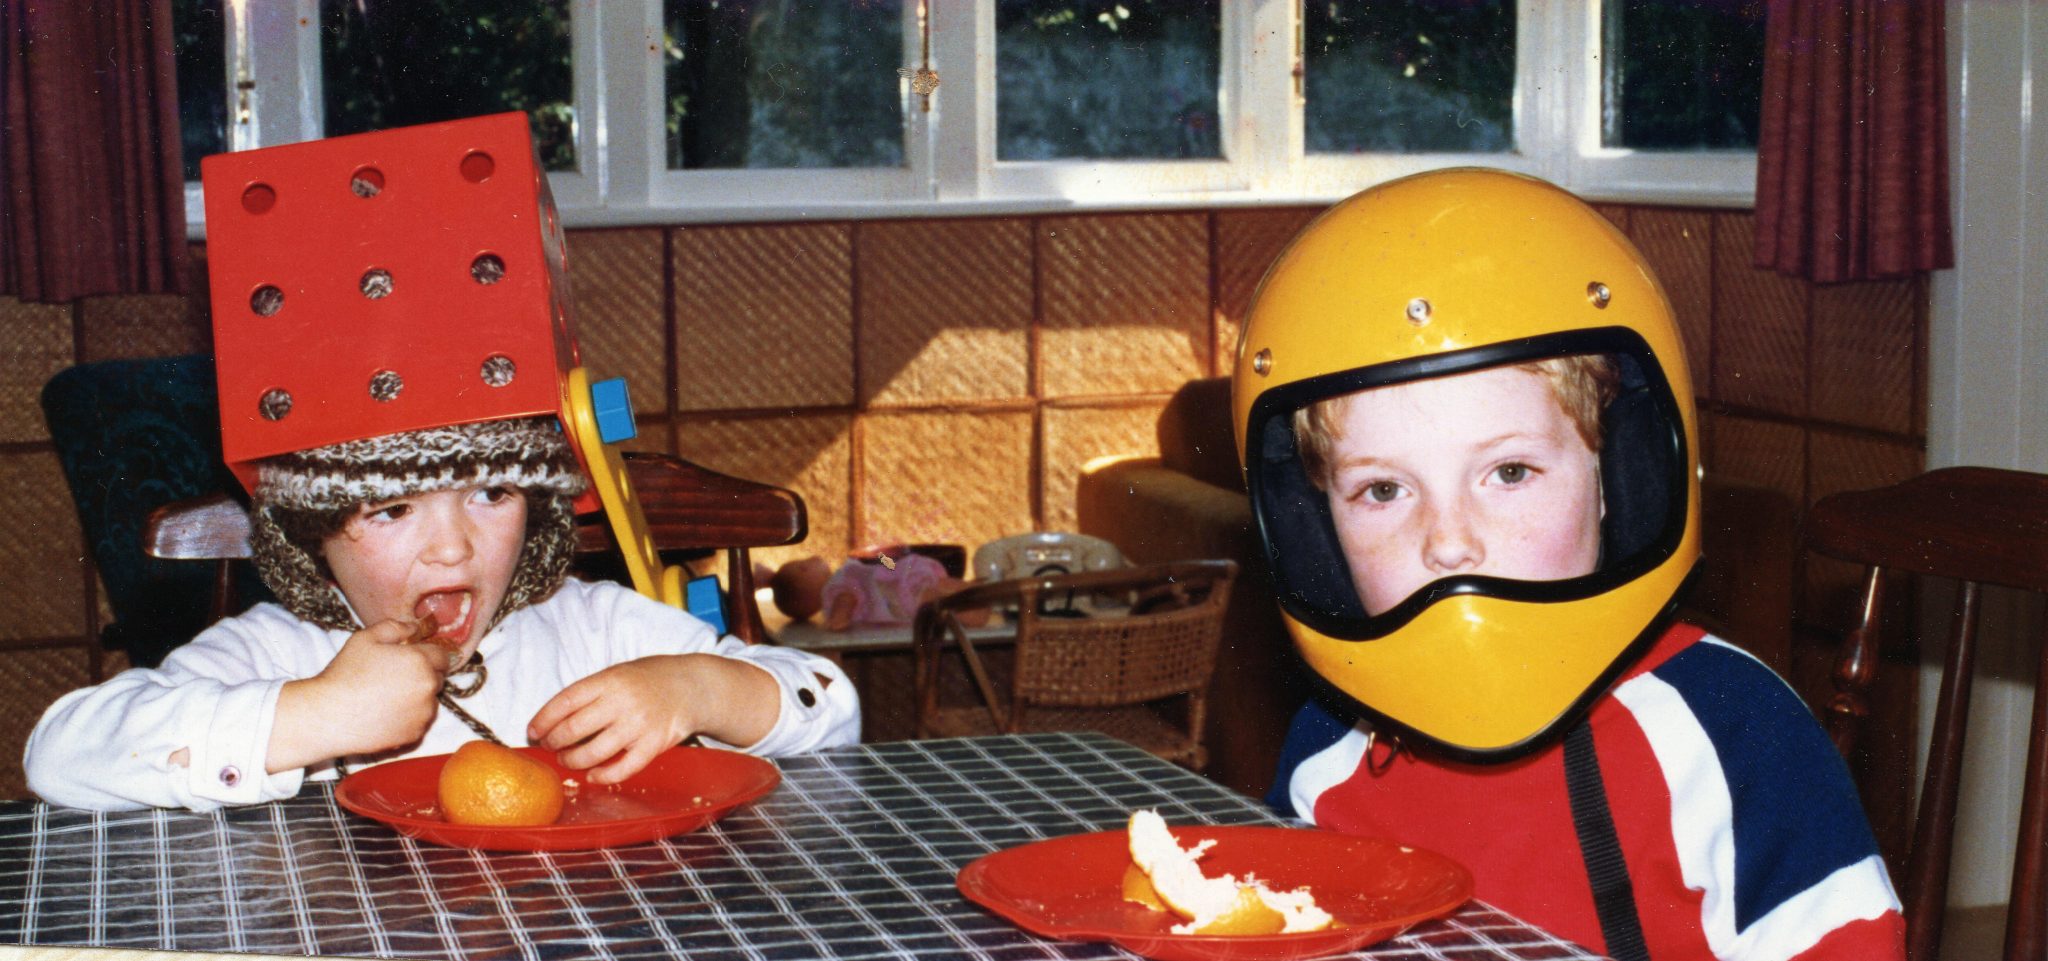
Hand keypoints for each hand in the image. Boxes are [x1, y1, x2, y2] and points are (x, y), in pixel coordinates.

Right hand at [269, 619, 445, 771]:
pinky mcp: (414, 735)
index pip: (443, 655)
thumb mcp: (365, 638)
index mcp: (420, 661)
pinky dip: (409, 719)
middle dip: (423, 675)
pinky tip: (385, 714)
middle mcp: (428, 688)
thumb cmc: (345, 674)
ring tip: (387, 698)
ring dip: (418, 698)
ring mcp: (423, 714)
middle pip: (437, 678)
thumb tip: (416, 628)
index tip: (414, 659)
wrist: (328, 715)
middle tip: (395, 678)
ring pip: (430, 702)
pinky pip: (419, 722)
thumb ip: (395, 628)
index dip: (429, 655)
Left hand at [527, 654, 776, 783]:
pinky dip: (602, 776)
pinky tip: (592, 775)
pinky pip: (622, 769)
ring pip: (593, 753)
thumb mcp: (617, 674)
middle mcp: (622, 702)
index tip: (532, 731)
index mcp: (609, 680)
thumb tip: (552, 719)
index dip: (543, 719)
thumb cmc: (649, 680)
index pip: (564, 702)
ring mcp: (639, 725)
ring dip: (573, 760)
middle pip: (573, 729)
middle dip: (554, 742)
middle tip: (550, 746)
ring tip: (567, 759)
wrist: (692, 687)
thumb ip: (590, 693)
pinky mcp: (654, 745)